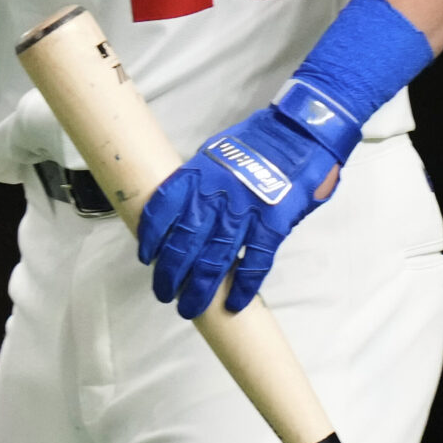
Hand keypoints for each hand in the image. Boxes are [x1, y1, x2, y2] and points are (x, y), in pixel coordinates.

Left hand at [136, 102, 343, 317]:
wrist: (296, 134)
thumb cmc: (253, 143)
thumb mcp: (213, 153)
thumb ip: (197, 181)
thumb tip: (181, 209)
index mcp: (195, 176)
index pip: (162, 210)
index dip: (151, 238)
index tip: (145, 258)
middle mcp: (214, 197)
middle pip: (184, 243)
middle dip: (170, 274)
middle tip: (163, 294)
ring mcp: (244, 213)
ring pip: (215, 259)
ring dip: (200, 288)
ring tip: (188, 308)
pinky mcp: (273, 224)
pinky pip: (255, 262)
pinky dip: (244, 286)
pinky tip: (233, 304)